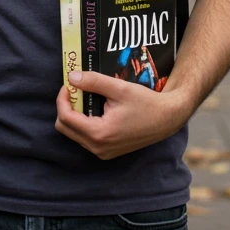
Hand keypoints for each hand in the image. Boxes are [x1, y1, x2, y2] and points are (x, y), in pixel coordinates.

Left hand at [55, 71, 190, 160]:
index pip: (66, 118)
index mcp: (100, 134)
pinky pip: (85, 138)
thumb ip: (93, 82)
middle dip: (66, 107)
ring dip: (75, 115)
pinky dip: (84, 122)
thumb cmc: (146, 103)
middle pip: (65, 128)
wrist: (167, 119)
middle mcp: (98, 148)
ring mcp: (103, 152)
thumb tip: (72, 77)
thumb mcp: (119, 88)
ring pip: (74, 134)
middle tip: (76, 90)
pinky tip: (95, 108)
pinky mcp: (107, 152)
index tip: (69, 84)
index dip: (62, 98)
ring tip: (86, 97)